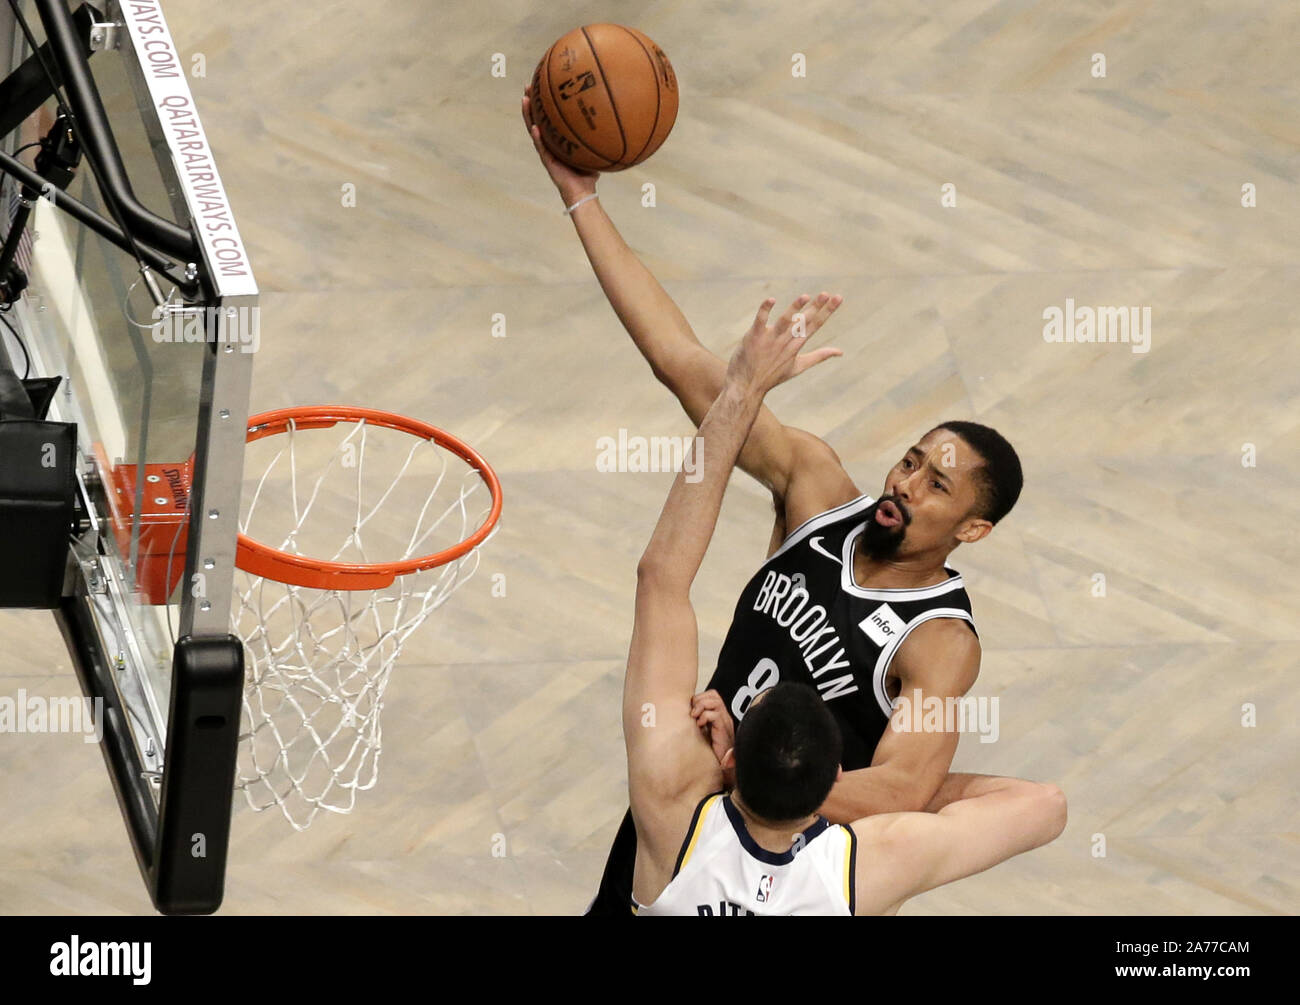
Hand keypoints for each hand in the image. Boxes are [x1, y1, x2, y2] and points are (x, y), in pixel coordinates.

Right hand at [522, 84, 599, 204]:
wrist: (583, 191)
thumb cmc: (589, 172)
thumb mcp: (596, 148)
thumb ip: (599, 133)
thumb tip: (614, 115)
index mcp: (557, 138)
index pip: (547, 115)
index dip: (543, 100)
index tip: (541, 84)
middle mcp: (549, 142)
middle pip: (536, 117)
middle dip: (531, 101)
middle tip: (528, 85)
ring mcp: (546, 151)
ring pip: (533, 129)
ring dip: (528, 115)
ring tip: (525, 99)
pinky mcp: (548, 162)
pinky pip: (541, 147)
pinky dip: (538, 138)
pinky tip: (535, 127)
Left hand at [691, 689, 735, 765]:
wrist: (723, 767)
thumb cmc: (711, 754)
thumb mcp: (700, 734)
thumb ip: (695, 723)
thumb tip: (682, 715)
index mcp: (718, 716)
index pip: (711, 695)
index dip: (699, 698)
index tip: (691, 710)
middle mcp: (723, 717)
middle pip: (713, 694)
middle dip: (698, 700)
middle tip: (692, 713)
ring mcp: (725, 722)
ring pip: (714, 701)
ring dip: (701, 707)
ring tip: (695, 718)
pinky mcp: (724, 730)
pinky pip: (715, 714)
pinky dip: (704, 717)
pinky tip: (700, 726)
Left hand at [725, 292, 843, 394]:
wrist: (747, 386)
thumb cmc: (773, 376)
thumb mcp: (799, 367)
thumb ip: (819, 356)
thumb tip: (840, 352)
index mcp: (797, 346)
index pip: (815, 325)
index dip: (827, 311)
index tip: (838, 298)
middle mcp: (785, 341)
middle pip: (803, 321)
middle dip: (816, 307)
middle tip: (827, 294)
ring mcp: (769, 339)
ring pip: (784, 321)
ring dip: (795, 308)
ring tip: (806, 296)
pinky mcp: (754, 337)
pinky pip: (760, 321)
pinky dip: (765, 310)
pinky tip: (771, 299)